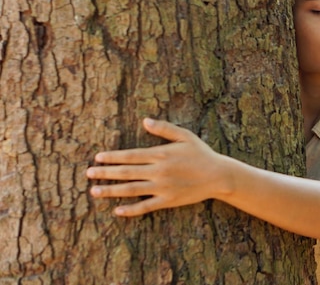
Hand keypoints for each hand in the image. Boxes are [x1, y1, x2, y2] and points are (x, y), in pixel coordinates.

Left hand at [86, 118, 224, 216]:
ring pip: (131, 189)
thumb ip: (164, 129)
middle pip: (126, 172)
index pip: (130, 156)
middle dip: (105, 173)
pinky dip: (131, 210)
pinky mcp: (168, 200)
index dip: (113, 157)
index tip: (98, 158)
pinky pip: (146, 206)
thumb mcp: (185, 136)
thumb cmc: (201, 154)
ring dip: (111, 191)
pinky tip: (117, 211)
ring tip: (94, 191)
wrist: (218, 176)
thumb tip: (145, 121)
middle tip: (88, 174)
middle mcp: (158, 171)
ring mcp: (162, 187)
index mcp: (161, 154)